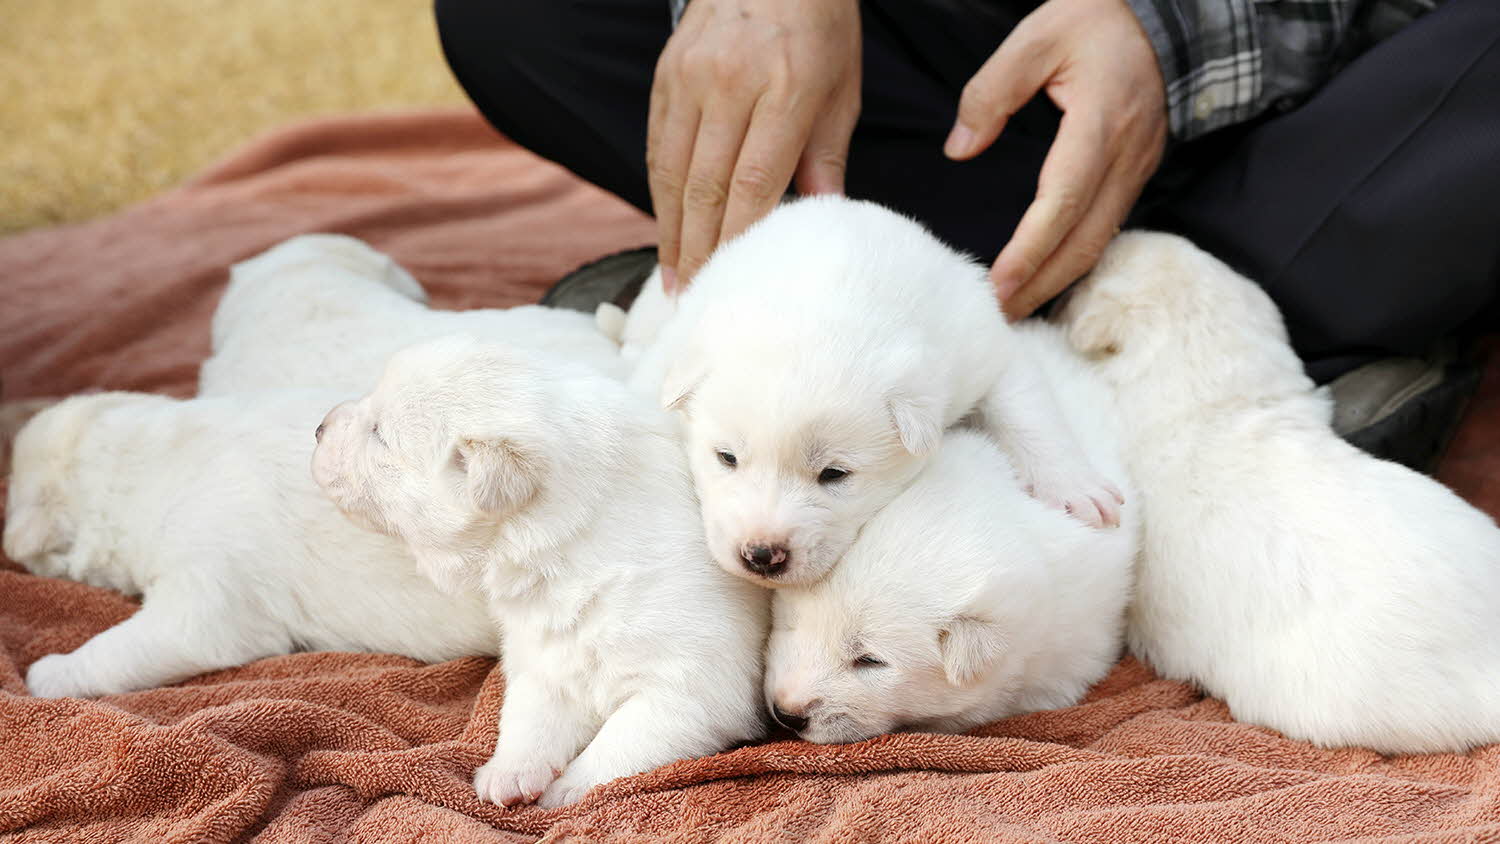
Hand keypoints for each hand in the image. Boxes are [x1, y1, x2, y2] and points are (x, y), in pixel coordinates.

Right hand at [648, 0, 860, 292]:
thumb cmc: (820, 26)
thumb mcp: (841, 88)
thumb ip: (826, 157)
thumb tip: (822, 221)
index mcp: (785, 89)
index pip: (754, 182)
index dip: (738, 240)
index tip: (733, 283)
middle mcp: (730, 83)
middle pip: (705, 185)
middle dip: (697, 250)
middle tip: (694, 299)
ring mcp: (690, 76)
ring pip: (671, 170)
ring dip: (671, 230)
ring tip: (673, 277)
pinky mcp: (666, 73)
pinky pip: (657, 144)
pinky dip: (660, 192)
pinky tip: (667, 227)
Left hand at [945, 0, 1166, 318]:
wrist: (1164, 17)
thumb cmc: (1097, 20)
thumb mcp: (1037, 37)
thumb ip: (992, 91)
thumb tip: (960, 147)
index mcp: (1100, 124)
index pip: (1062, 202)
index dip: (1030, 250)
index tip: (997, 284)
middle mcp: (1126, 158)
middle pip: (1083, 240)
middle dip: (1040, 285)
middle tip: (996, 317)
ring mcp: (1137, 169)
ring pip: (1098, 242)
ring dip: (1056, 281)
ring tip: (1014, 308)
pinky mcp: (1136, 173)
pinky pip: (1106, 227)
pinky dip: (1074, 259)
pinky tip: (1044, 277)